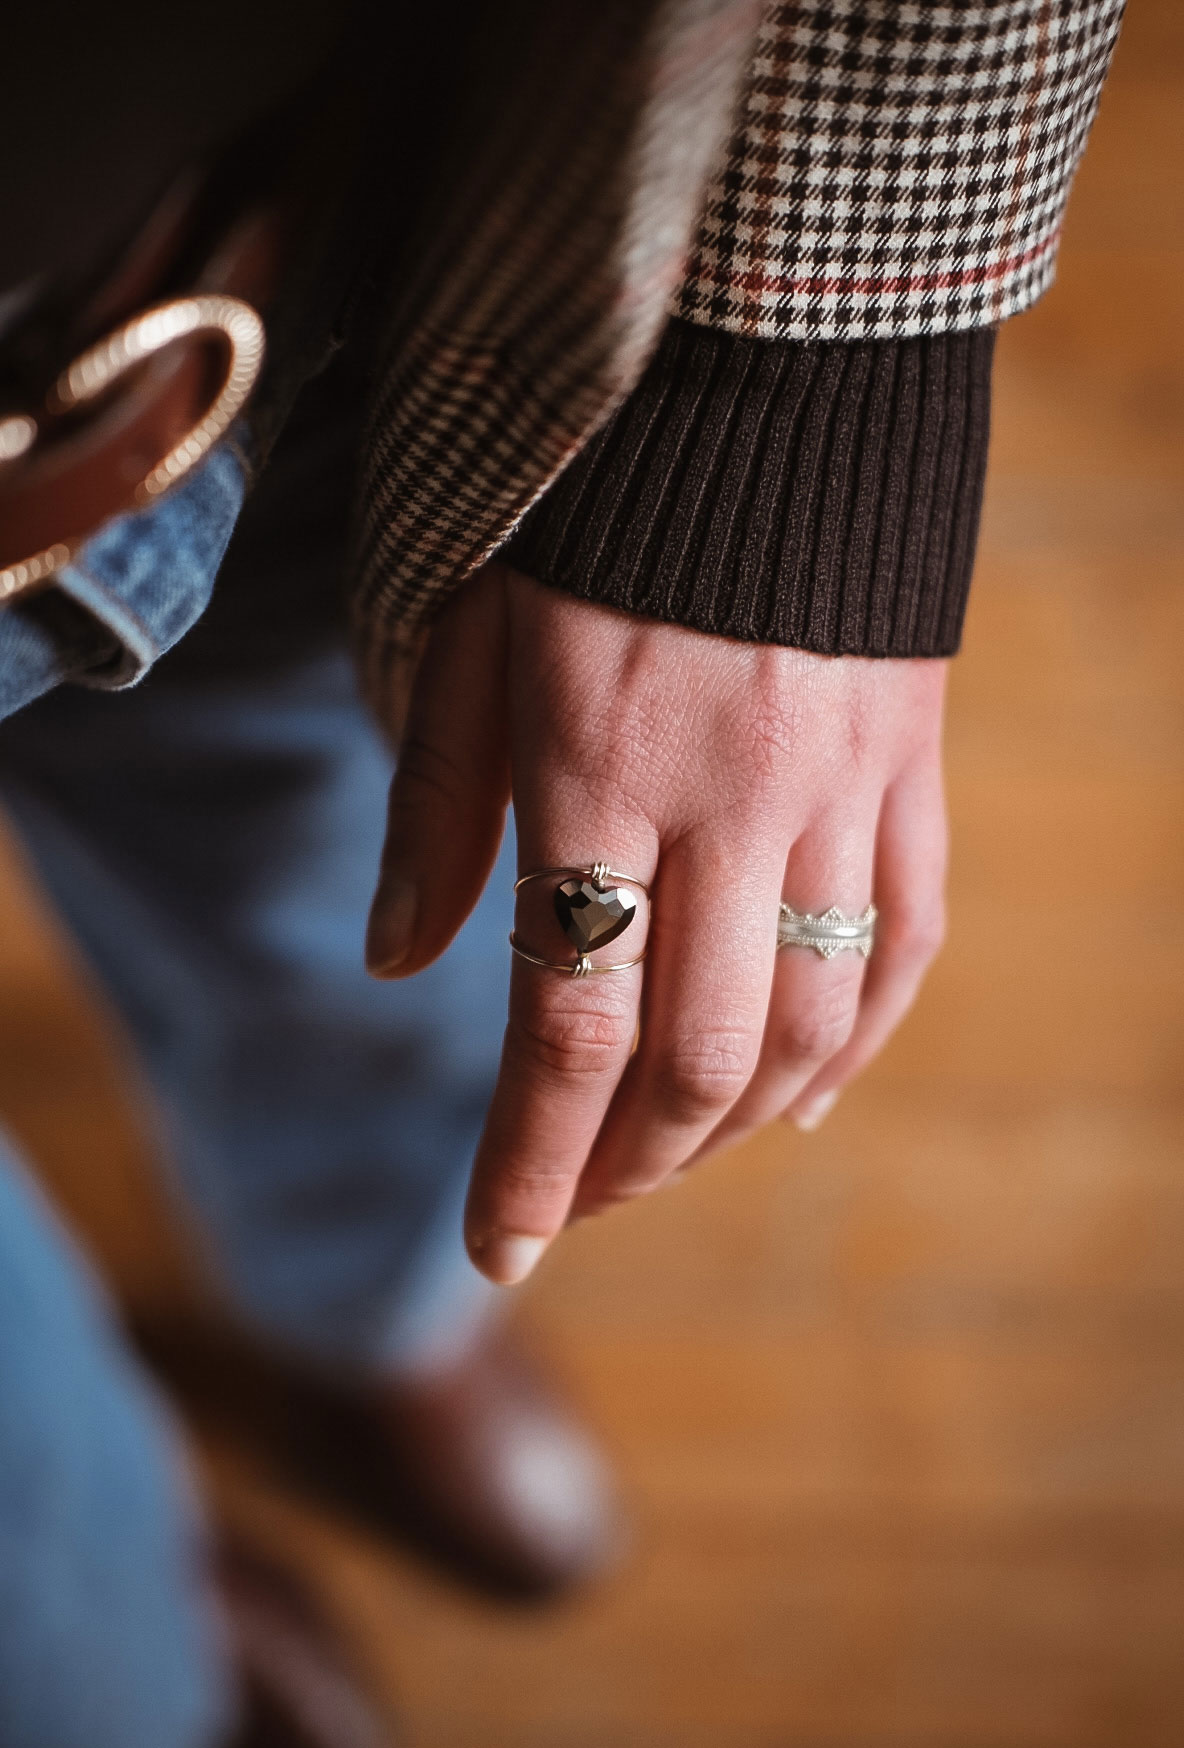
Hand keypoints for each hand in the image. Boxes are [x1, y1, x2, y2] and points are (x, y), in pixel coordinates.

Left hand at [367, 564, 947, 1282]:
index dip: (531, 1158)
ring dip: (734, 1124)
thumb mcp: (469, 636)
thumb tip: (392, 964)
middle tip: (573, 1200)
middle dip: (626, 1163)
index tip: (499, 1247)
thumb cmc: (581, 511)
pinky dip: (862, 1040)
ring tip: (668, 1156)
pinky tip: (808, 1099)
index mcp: (598, 765)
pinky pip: (906, 937)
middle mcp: (734, 796)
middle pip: (696, 1053)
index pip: (570, 1021)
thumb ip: (436, 808)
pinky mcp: (910, 762)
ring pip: (812, 1020)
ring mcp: (842, 785)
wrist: (765, 378)